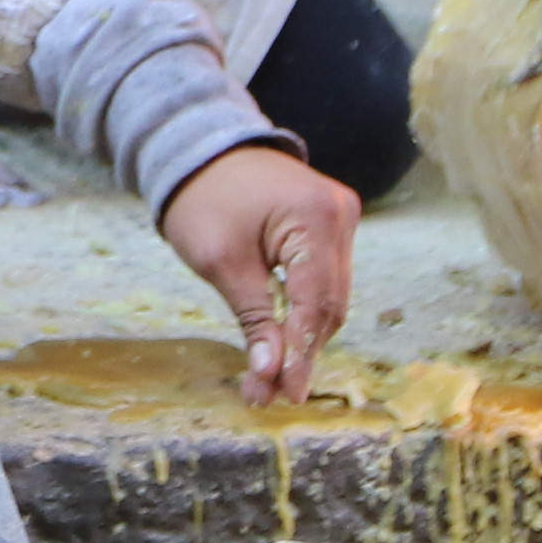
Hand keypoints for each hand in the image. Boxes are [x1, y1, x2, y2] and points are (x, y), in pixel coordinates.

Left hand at [162, 146, 357, 403]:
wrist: (199, 148)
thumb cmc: (203, 199)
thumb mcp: (222, 263)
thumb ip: (254, 318)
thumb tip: (271, 373)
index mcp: (317, 218)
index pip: (315, 302)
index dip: (301, 354)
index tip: (284, 394)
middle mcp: (341, 215)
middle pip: (330, 304)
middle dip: (300, 352)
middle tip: (269, 393)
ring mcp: (340, 218)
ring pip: (330, 297)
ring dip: (302, 337)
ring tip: (270, 378)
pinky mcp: (330, 226)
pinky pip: (324, 280)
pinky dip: (303, 311)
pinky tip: (282, 341)